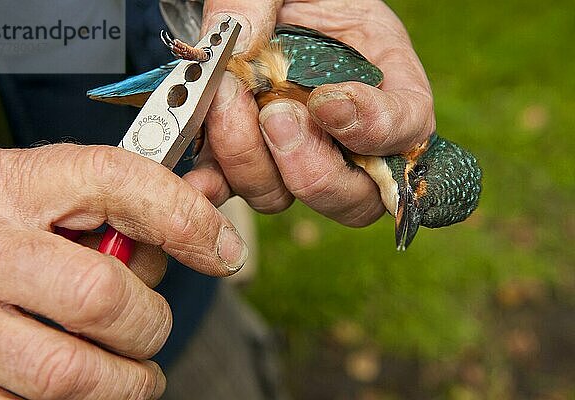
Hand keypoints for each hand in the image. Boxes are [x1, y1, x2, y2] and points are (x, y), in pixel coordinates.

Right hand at [0, 145, 246, 398]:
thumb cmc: (10, 221)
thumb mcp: (56, 192)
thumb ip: (129, 207)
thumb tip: (214, 237)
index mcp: (18, 187)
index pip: (116, 181)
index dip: (185, 219)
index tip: (223, 252)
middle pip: (98, 294)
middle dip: (148, 322)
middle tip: (152, 329)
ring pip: (66, 374)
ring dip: (122, 381)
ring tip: (129, 371)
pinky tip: (77, 384)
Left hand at [185, 0, 434, 226]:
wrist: (246, 4)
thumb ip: (263, 3)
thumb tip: (238, 45)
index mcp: (382, 81)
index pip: (407, 129)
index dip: (377, 129)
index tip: (329, 102)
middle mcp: (344, 134)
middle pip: (354, 197)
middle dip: (314, 172)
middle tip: (276, 117)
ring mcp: (294, 153)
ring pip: (287, 196)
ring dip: (253, 163)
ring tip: (226, 102)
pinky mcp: (246, 159)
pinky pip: (234, 188)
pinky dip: (215, 184)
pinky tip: (197, 175)